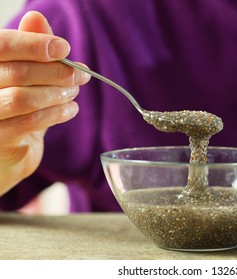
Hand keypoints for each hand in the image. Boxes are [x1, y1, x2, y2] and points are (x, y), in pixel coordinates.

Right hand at [0, 11, 90, 195]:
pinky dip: (57, 113)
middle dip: (57, 72)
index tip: (64, 48)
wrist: (6, 153)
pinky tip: (70, 109)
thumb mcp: (23, 76)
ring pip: (24, 98)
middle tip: (80, 75)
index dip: (34, 44)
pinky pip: (31, 122)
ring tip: (74, 93)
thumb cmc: (15, 108)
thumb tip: (36, 18)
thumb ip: (29, 49)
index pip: (1, 45)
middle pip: (18, 71)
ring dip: (58, 94)